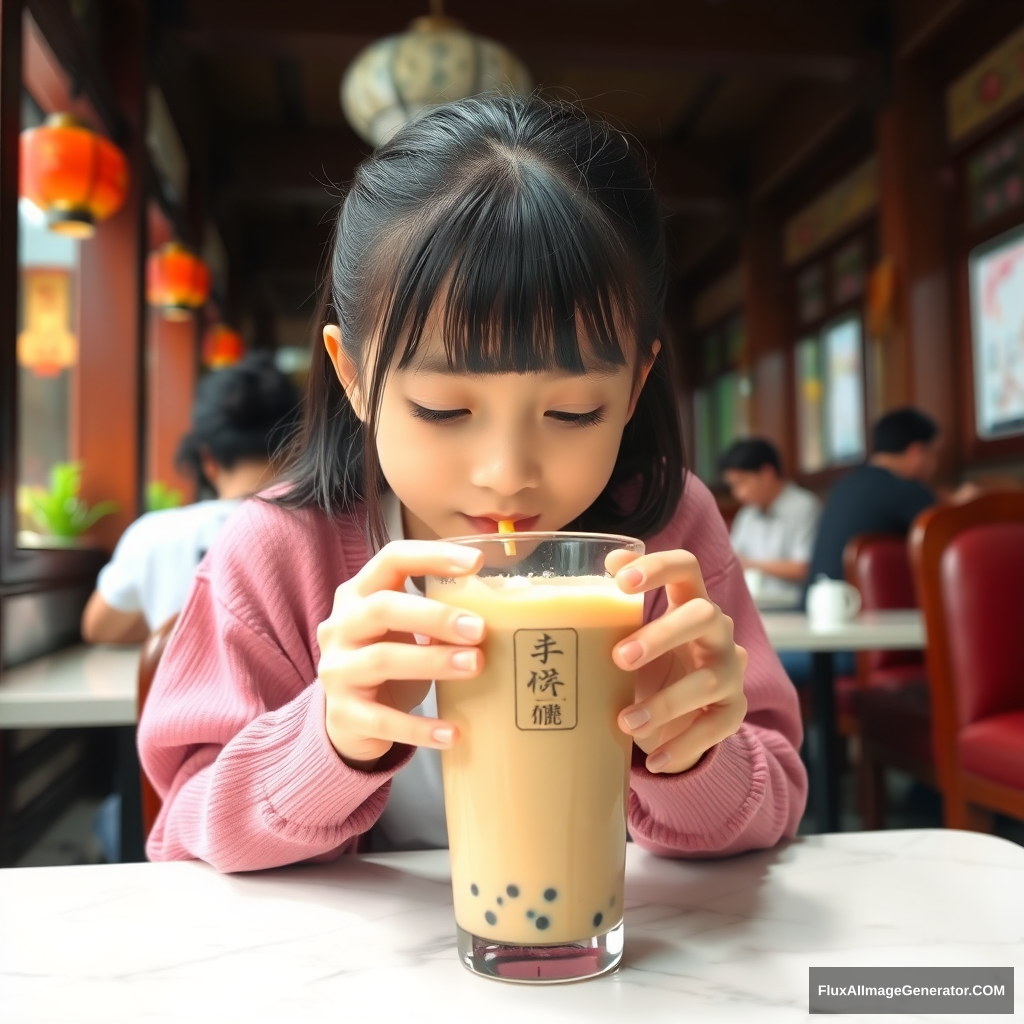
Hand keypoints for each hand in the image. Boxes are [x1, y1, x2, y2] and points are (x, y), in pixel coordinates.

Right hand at [317, 541, 484, 769]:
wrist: (349, 719)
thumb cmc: (390, 660)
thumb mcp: (405, 630)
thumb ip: (439, 618)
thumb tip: (507, 615)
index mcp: (359, 594)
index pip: (391, 559)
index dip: (432, 556)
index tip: (478, 564)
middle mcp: (340, 626)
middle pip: (382, 608)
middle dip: (435, 616)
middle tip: (479, 629)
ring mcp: (337, 670)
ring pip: (382, 660)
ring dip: (433, 662)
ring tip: (476, 666)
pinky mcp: (343, 714)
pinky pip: (383, 721)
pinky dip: (420, 728)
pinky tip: (453, 732)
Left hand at [608, 549, 747, 773]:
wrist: (682, 713)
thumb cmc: (647, 663)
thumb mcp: (629, 635)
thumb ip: (608, 611)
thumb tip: (576, 583)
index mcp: (689, 600)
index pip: (686, 567)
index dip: (658, 568)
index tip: (621, 582)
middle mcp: (717, 630)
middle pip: (704, 615)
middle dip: (662, 635)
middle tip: (619, 657)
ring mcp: (729, 670)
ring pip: (709, 679)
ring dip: (665, 702)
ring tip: (625, 722)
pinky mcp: (732, 711)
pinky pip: (715, 727)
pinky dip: (682, 744)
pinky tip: (654, 759)